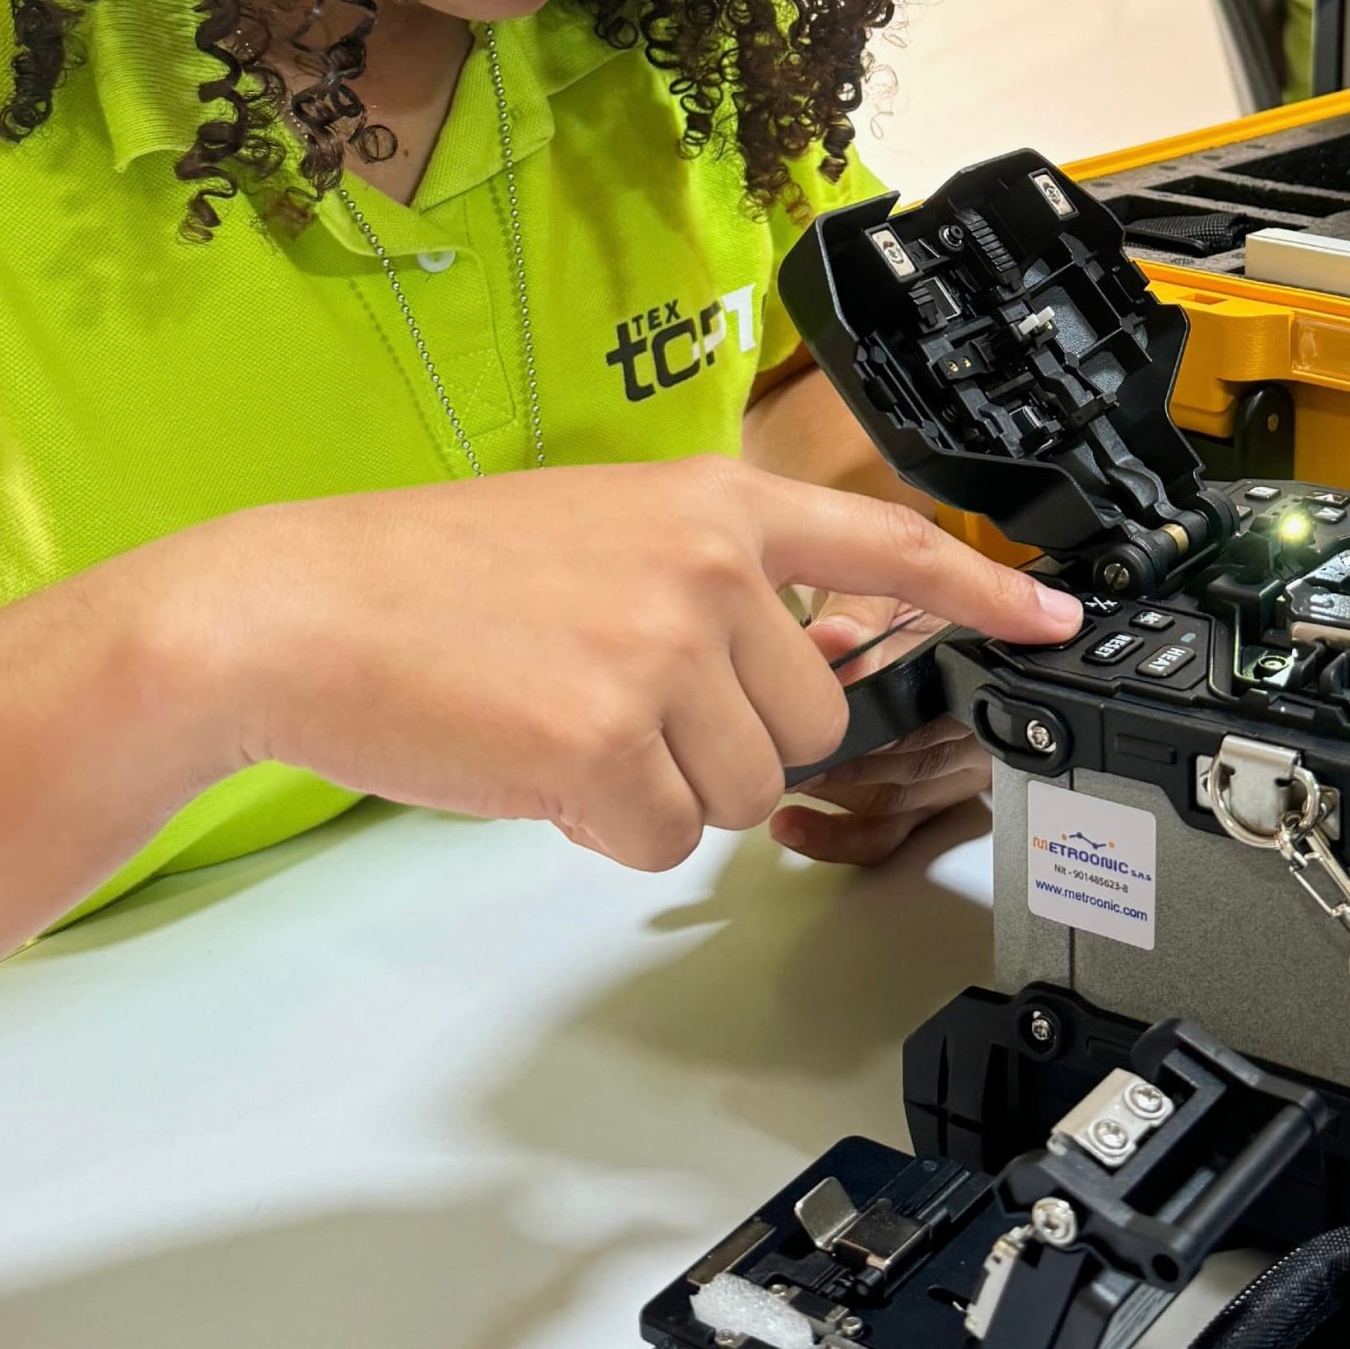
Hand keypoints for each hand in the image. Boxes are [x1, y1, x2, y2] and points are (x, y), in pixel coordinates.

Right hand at [162, 457, 1080, 873]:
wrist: (292, 609)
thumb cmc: (429, 577)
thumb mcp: (599, 535)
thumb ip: (713, 583)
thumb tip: (807, 659)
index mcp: (711, 506)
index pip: (888, 544)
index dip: (987, 588)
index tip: (1056, 618)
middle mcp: (708, 573)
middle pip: (812, 722)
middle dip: (728, 743)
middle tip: (618, 703)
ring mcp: (661, 658)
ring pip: (744, 794)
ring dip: (665, 791)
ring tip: (564, 724)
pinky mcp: (605, 746)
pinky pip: (662, 842)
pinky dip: (605, 832)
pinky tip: (535, 771)